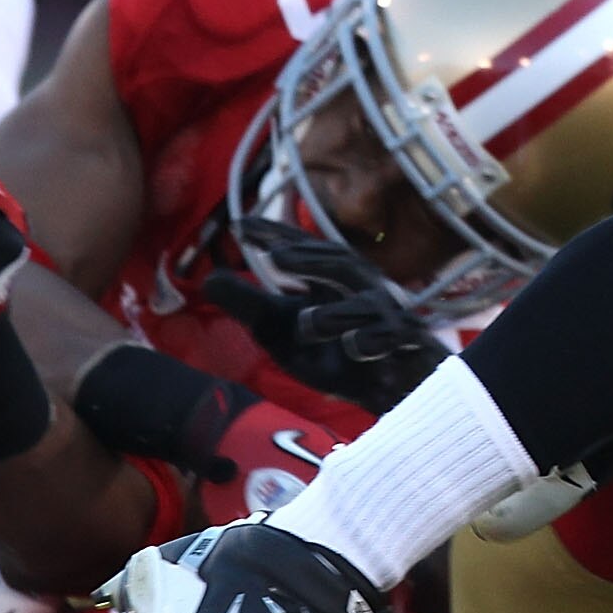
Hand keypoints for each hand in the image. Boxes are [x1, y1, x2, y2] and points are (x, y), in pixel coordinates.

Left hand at [203, 219, 446, 413]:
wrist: (389, 386)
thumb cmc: (332, 351)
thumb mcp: (281, 330)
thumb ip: (250, 305)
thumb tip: (208, 278)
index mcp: (331, 279)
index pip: (305, 250)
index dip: (276, 236)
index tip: (240, 226)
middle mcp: (362, 288)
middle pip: (342, 264)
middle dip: (311, 260)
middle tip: (275, 257)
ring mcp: (387, 314)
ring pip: (366, 303)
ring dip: (336, 314)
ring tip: (306, 324)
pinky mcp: (404, 343)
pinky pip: (390, 337)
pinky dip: (372, 341)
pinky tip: (354, 347)